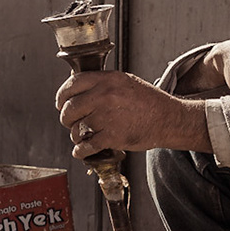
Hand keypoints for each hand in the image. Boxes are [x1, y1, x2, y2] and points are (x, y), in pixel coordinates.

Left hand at [54, 71, 212, 158]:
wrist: (168, 119)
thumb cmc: (150, 102)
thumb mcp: (126, 83)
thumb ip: (103, 85)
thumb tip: (79, 94)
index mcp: (108, 79)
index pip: (72, 84)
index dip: (62, 96)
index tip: (61, 103)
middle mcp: (105, 96)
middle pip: (70, 108)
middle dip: (66, 118)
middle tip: (70, 122)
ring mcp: (107, 116)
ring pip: (76, 128)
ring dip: (76, 136)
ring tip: (82, 137)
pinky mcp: (112, 136)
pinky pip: (86, 146)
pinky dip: (81, 151)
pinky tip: (83, 151)